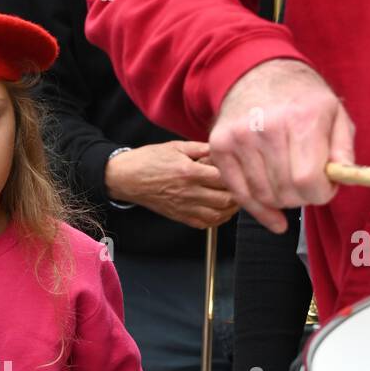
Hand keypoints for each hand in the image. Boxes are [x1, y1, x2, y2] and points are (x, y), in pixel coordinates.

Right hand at [105, 141, 239, 228]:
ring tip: (235, 199)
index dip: (237, 174)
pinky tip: (221, 211)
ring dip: (231, 209)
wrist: (126, 178)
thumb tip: (221, 149)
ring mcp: (184, 207)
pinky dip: (217, 220)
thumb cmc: (148, 160)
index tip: (241, 169)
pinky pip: (204, 224)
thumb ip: (201, 148)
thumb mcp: (176, 146)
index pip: (224, 177)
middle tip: (243, 185)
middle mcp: (188, 192)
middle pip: (225, 199)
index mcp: (189, 172)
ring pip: (218, 215)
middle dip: (239, 193)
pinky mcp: (179, 216)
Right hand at [209, 60, 355, 234]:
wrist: (257, 73)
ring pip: (263, 196)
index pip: (307, 180)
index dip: (320, 193)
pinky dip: (257, 208)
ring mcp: (239, 138)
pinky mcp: (219, 147)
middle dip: (301, 197)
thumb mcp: (334, 113)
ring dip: (280, 201)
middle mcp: (267, 127)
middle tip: (305, 186)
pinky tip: (271, 212)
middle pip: (285, 192)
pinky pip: (239, 194)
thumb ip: (343, 149)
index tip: (323, 188)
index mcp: (301, 118)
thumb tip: (341, 178)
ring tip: (288, 185)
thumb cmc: (299, 97)